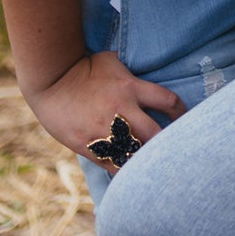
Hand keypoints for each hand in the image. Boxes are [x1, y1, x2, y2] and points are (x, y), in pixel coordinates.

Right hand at [26, 51, 184, 169]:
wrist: (51, 82)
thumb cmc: (83, 67)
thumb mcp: (112, 61)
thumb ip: (132, 71)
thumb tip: (152, 65)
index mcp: (130, 88)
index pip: (168, 101)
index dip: (182, 112)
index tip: (184, 118)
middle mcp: (121, 111)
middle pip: (156, 134)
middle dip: (168, 143)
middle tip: (176, 149)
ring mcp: (105, 131)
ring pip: (136, 155)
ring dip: (148, 160)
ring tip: (157, 166)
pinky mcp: (90, 146)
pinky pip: (113, 166)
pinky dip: (126, 170)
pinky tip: (134, 175)